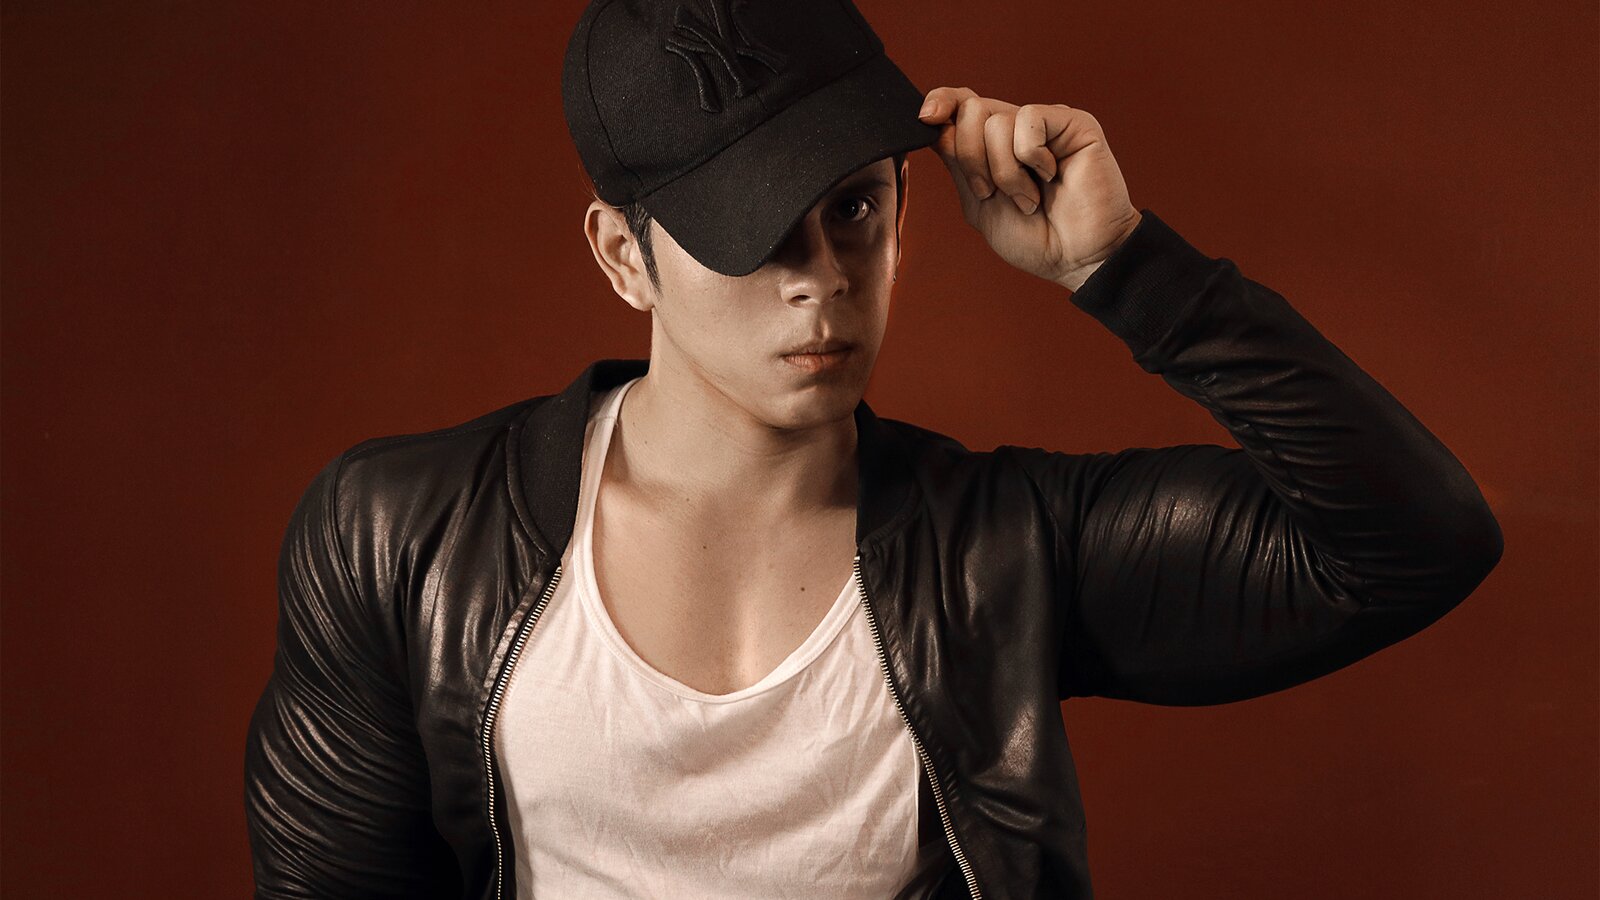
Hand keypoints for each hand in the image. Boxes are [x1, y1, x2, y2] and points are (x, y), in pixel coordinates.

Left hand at [918, 87, 1141, 291]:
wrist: (1075, 259)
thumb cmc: (1033, 238)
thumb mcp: (979, 203)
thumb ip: (957, 162)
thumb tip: (933, 121)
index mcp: (993, 145)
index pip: (960, 104)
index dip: (941, 101)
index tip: (926, 118)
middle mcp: (1018, 128)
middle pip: (971, 111)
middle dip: (973, 160)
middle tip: (994, 194)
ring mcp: (1046, 124)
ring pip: (996, 121)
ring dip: (1005, 172)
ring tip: (1029, 197)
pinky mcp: (1073, 124)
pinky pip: (1029, 120)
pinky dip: (1031, 157)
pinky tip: (1050, 175)